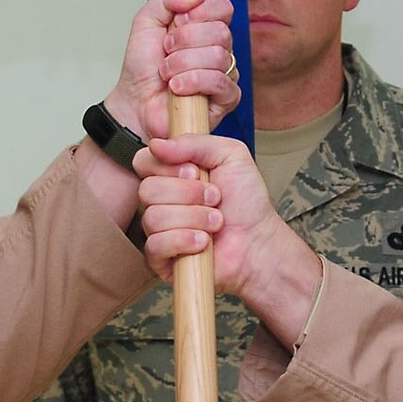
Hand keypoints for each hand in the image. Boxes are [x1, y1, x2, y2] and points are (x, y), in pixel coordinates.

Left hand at [107, 0, 239, 140]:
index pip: (223, 8)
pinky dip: (193, 82)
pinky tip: (177, 87)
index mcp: (205, 28)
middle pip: (221, 32)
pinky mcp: (226, 99)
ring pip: (219, 57)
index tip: (178, 21)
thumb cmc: (142, 68)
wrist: (134, 103)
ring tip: (167, 73)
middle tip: (166, 51)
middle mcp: (219, 49)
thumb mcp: (146, 21)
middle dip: (185, 41)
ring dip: (183, 64)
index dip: (201, 12)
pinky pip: (221, 82)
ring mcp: (225, 74)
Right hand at [138, 134, 322, 341]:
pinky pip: (154, 245)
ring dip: (194, 218)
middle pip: (147, 190)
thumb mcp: (230, 155)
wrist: (259, 240)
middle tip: (215, 198)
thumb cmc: (246, 201)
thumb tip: (157, 145)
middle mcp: (160, 202)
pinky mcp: (161, 259)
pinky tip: (203, 242)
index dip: (168, 166)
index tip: (196, 172)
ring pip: (153, 218)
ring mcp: (158, 231)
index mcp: (170, 175)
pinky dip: (183, 240)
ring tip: (216, 222)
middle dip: (188, 193)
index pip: (143, 161)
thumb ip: (194, 141)